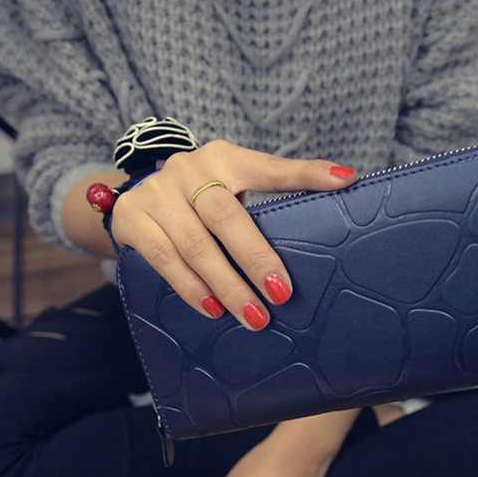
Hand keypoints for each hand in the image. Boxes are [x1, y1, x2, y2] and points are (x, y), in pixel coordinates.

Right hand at [110, 136, 354, 320]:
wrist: (133, 200)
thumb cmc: (197, 204)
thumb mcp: (229, 193)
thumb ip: (267, 203)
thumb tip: (332, 210)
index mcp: (224, 159)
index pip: (269, 168)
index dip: (307, 174)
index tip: (344, 182)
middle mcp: (189, 169)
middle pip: (226, 216)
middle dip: (255, 258)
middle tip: (281, 294)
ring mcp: (158, 193)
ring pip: (196, 245)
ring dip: (227, 286)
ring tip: (253, 317)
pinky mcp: (133, 218)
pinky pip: (165, 259)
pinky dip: (191, 288)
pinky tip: (212, 309)